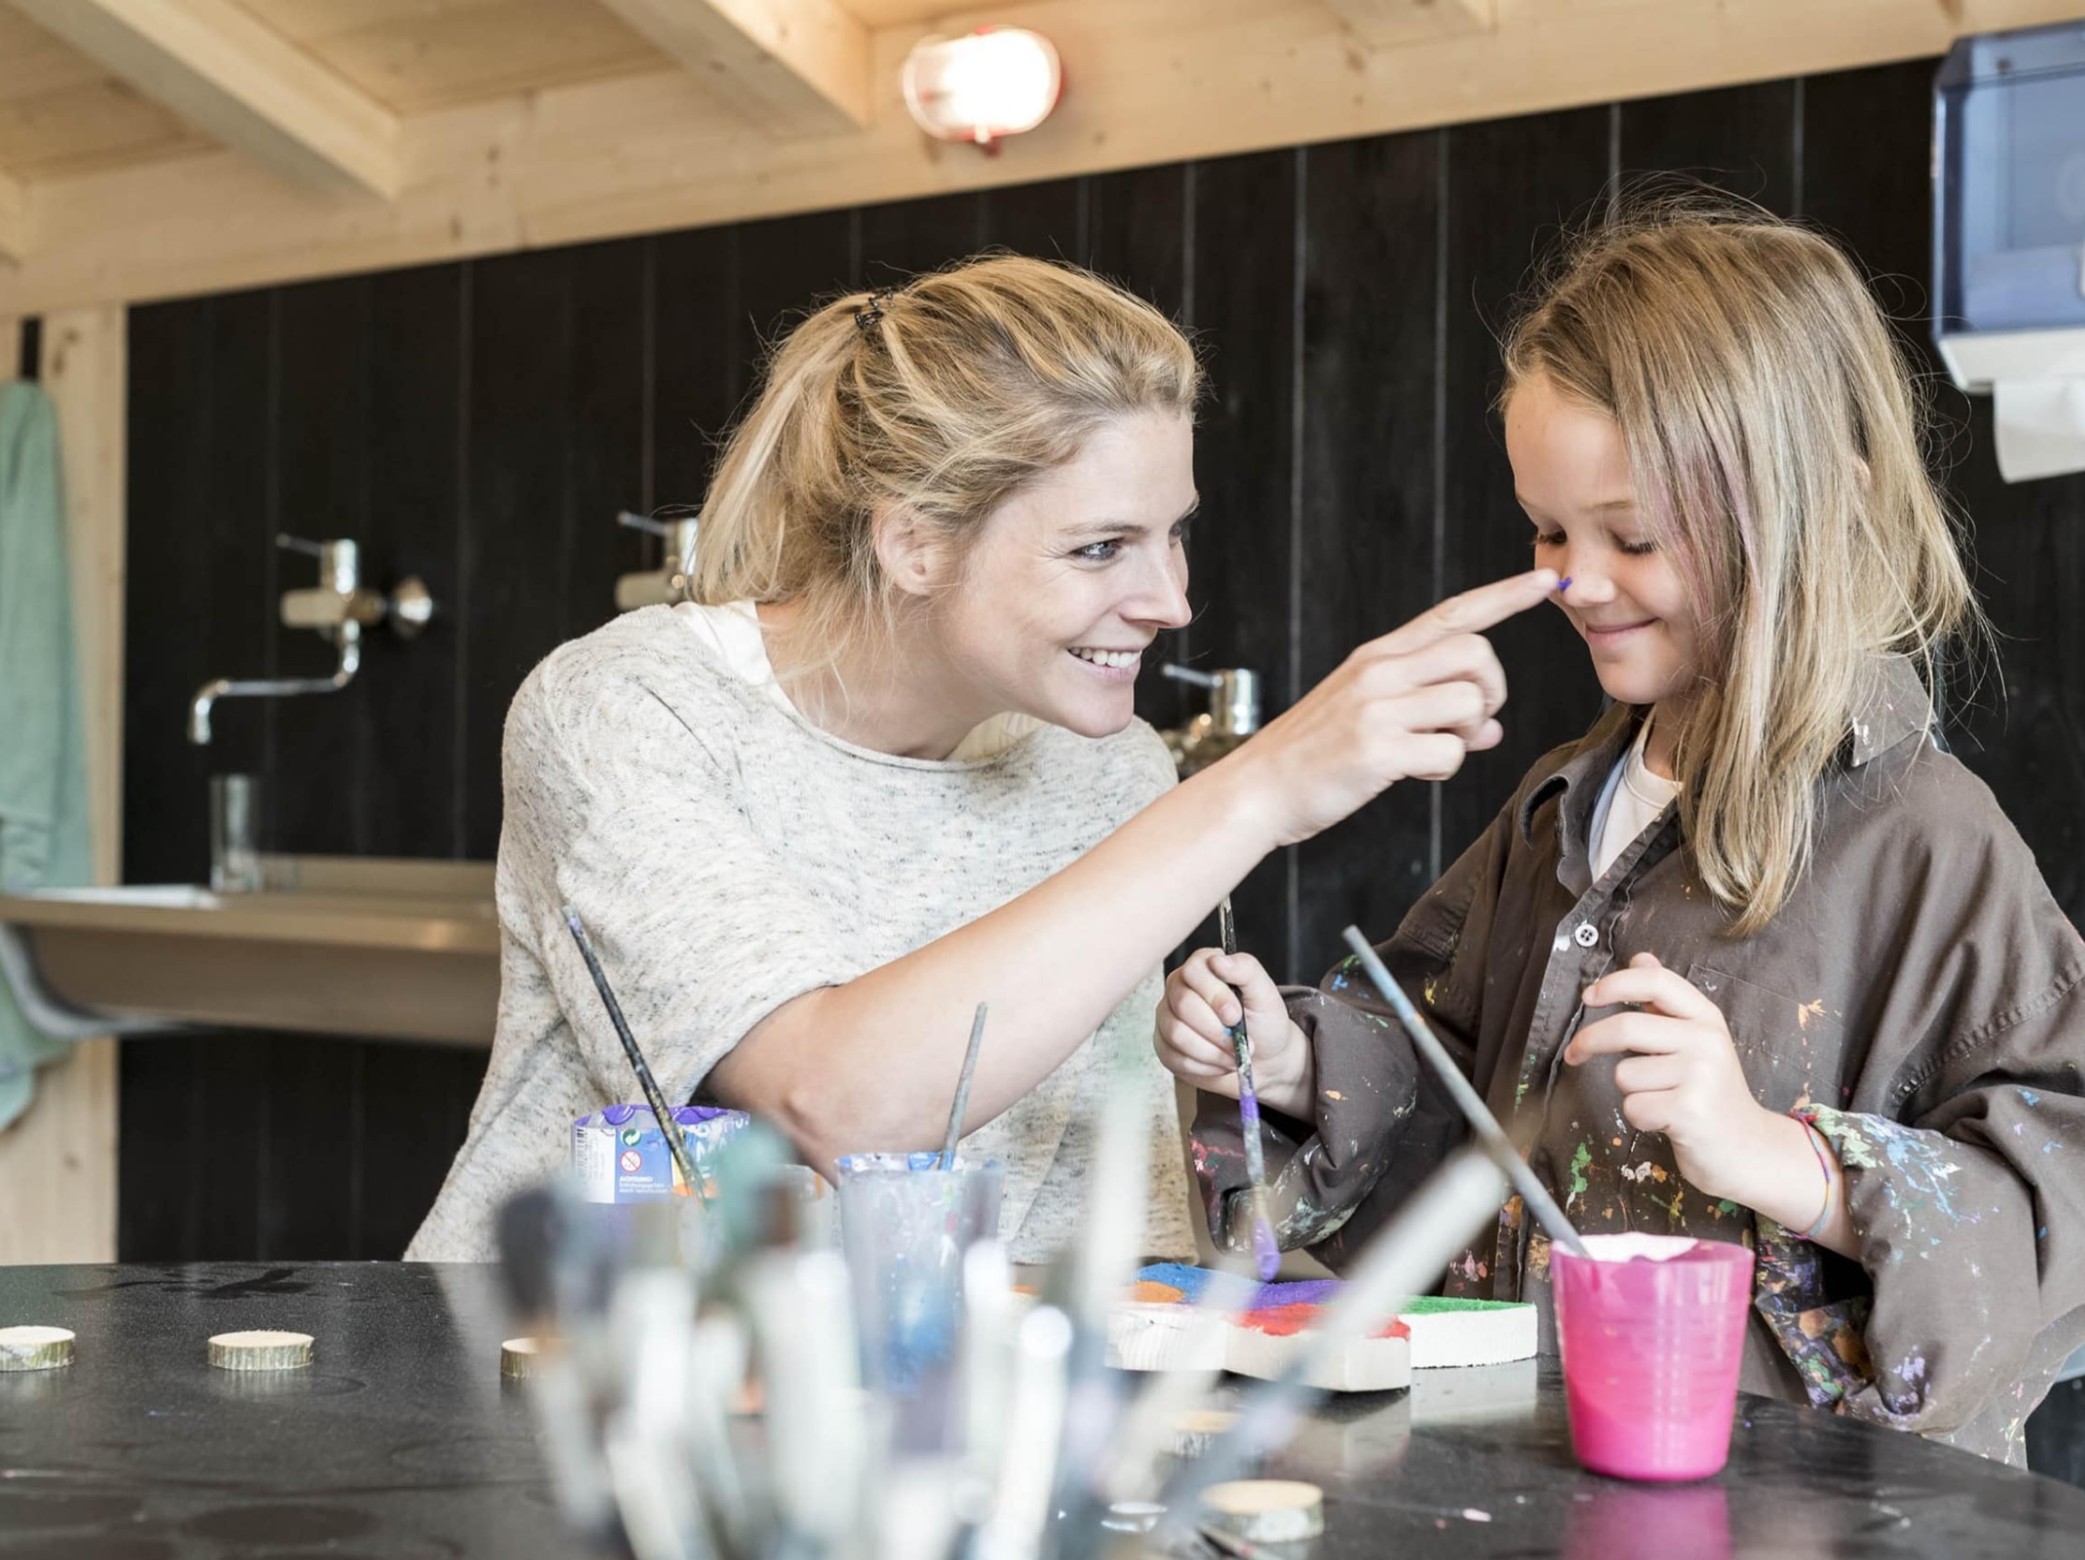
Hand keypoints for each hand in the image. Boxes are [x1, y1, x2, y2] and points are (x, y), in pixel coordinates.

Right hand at [1155, 946, 1313, 1117]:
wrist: (1264, 1060)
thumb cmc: (1264, 1023)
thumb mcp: (1265, 994)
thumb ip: (1246, 970)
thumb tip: (1218, 961)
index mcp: (1203, 967)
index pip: (1193, 971)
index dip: (1214, 995)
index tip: (1235, 1015)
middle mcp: (1180, 988)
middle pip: (1183, 1004)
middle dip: (1216, 1030)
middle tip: (1238, 1040)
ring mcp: (1168, 1017)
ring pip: (1176, 1033)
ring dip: (1211, 1051)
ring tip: (1233, 1054)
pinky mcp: (1165, 1046)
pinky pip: (1174, 1058)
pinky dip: (1204, 1066)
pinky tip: (1219, 1063)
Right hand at [1219, 570, 1558, 848]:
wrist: (1258, 788)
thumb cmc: (1316, 754)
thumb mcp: (1370, 716)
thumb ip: (1430, 712)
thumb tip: (1490, 728)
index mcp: (1377, 656)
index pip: (1453, 613)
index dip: (1504, 597)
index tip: (1546, 583)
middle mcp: (1378, 671)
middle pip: (1476, 652)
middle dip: (1490, 690)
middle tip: (1467, 723)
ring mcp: (1377, 707)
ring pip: (1470, 700)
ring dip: (1466, 733)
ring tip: (1431, 750)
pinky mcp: (1377, 748)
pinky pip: (1450, 751)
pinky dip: (1444, 768)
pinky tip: (1415, 772)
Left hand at [1564, 952, 1777, 1200]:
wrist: (1748, 1148)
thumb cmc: (1712, 1093)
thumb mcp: (1696, 1039)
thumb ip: (1666, 1002)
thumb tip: (1640, 958)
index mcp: (1706, 1017)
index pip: (1657, 982)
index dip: (1616, 983)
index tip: (1588, 997)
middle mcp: (1706, 1041)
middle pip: (1626, 1027)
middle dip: (1589, 1041)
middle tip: (1574, 1053)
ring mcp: (1701, 1076)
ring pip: (1625, 1074)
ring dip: (1630, 1091)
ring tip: (1661, 1099)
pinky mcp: (1690, 1111)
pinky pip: (1633, 1107)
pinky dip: (1639, 1118)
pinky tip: (1666, 1120)